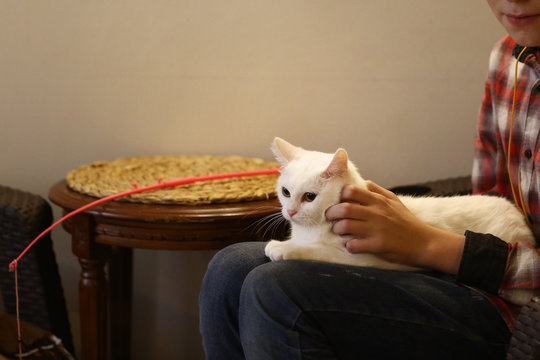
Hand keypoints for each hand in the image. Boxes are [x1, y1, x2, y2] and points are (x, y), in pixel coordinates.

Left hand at [325, 181, 464, 272]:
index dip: (340, 196)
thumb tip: (364, 182)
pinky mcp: (378, 245)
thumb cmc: (408, 222)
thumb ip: (378, 191)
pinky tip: (351, 246)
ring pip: (346, 226)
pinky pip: (354, 245)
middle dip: (332, 213)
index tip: (338, 202)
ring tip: (339, 232)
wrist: (426, 243)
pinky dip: (348, 246)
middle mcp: (377, 213)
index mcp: (379, 201)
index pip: (352, 191)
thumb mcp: (396, 202)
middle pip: (344, 208)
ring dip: (338, 229)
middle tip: (330, 218)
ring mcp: (377, 229)